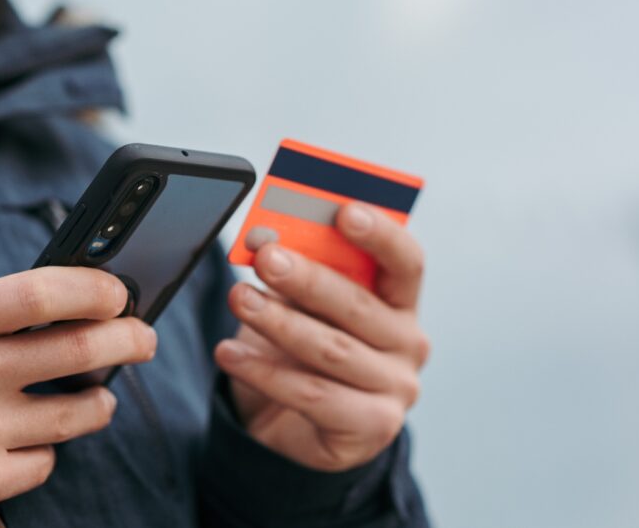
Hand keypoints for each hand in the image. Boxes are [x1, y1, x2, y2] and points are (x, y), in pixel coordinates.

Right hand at [0, 270, 156, 525]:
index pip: (42, 293)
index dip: (94, 288)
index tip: (117, 291)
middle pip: (80, 350)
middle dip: (129, 339)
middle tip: (143, 336)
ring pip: (77, 415)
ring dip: (102, 400)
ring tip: (103, 395)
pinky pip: (42, 464)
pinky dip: (47, 451)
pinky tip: (38, 440)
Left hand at [215, 202, 428, 471]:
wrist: (289, 425)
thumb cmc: (299, 350)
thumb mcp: (301, 307)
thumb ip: (296, 272)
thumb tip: (266, 238)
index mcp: (400, 302)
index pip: (406, 262)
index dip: (380, 235)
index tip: (344, 211)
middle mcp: (409, 344)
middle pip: (359, 305)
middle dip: (308, 278)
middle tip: (266, 257)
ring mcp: (395, 389)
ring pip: (331, 350)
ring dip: (279, 322)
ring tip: (238, 298)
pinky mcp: (371, 427)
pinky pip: (312, 395)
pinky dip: (264, 371)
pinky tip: (229, 352)